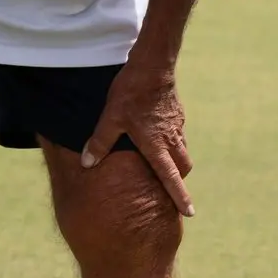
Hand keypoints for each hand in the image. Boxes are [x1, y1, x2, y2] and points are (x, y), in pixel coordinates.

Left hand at [81, 62, 193, 216]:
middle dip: (179, 180)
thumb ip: (100, 142)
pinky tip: (157, 136)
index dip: (180, 197)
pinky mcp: (177, 114)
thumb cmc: (131, 93)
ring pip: (182, 151)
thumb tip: (88, 163)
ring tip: (161, 163)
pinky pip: (178, 135)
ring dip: (176, 161)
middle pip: (183, 167)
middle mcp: (171, 138)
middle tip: (171, 189)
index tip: (189, 212)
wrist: (153, 65)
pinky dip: (172, 143)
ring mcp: (177, 126)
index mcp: (156, 145)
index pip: (171, 178)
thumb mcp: (110, 118)